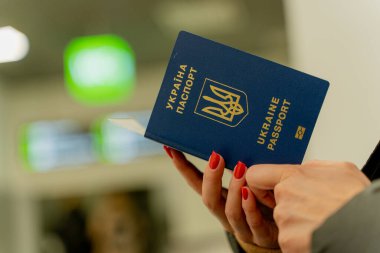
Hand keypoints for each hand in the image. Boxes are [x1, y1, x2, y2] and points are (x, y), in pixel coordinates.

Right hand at [163, 146, 278, 248]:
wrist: (285, 227)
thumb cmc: (266, 200)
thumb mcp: (251, 179)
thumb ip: (243, 164)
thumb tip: (238, 135)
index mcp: (221, 198)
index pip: (196, 182)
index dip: (183, 167)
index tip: (171, 149)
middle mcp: (226, 213)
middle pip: (209, 198)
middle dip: (210, 177)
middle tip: (215, 156)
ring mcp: (242, 226)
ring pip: (229, 211)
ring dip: (233, 189)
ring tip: (240, 168)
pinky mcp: (260, 235)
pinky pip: (252, 224)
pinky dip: (249, 208)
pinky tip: (250, 192)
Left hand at [246, 161, 370, 252]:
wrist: (368, 229)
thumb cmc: (357, 200)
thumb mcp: (339, 170)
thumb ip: (312, 167)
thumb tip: (304, 170)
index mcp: (292, 176)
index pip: (255, 175)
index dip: (259, 183)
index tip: (266, 189)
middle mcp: (283, 198)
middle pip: (275, 203)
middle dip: (291, 207)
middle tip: (315, 210)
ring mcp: (284, 221)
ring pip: (285, 222)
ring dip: (299, 224)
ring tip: (322, 222)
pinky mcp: (287, 242)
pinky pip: (289, 240)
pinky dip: (302, 241)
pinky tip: (319, 235)